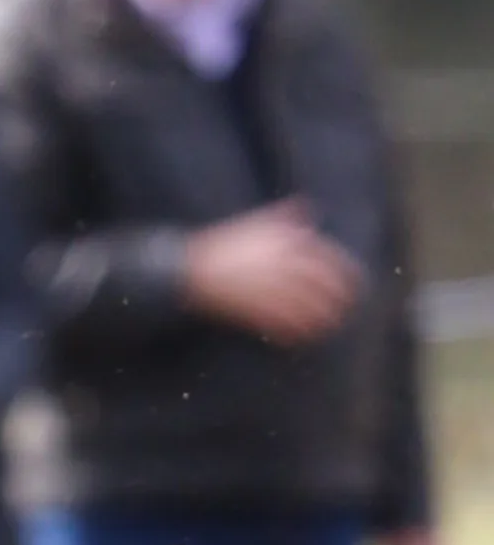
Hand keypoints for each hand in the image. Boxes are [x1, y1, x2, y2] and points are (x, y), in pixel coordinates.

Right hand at [182, 201, 363, 344]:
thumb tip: (309, 207)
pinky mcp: (255, 312)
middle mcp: (280, 267)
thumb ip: (284, 216)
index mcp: (283, 244)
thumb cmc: (224, 245)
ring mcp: (268, 291)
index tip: (354, 282)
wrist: (189, 270)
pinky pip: (284, 326)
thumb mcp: (253, 222)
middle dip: (338, 299)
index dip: (345, 273)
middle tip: (346, 308)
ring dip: (322, 319)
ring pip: (307, 309)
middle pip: (322, 286)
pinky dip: (297, 333)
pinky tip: (303, 337)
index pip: (326, 258)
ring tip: (329, 325)